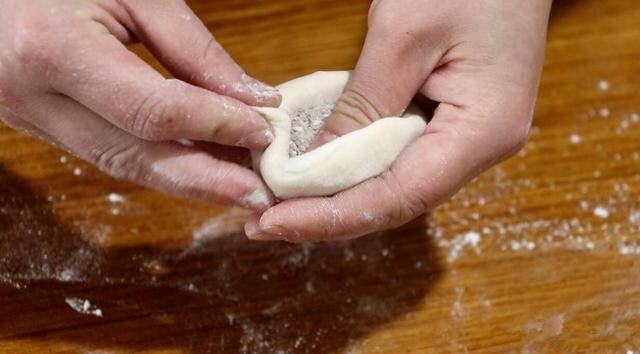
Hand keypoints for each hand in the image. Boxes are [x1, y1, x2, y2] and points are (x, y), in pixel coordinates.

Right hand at [0, 0, 280, 210]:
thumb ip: (192, 49)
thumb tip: (252, 100)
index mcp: (51, 49)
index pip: (152, 110)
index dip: (214, 125)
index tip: (262, 132)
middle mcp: (30, 96)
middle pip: (136, 157)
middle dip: (206, 183)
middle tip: (259, 196)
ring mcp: (27, 118)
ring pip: (122, 165)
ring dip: (186, 181)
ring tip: (239, 186)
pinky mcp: (37, 126)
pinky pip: (107, 154)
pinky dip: (158, 164)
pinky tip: (199, 166)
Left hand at [246, 0, 551, 240]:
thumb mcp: (404, 33)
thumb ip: (363, 102)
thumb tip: (316, 163)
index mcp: (482, 131)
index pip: (399, 196)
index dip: (333, 217)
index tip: (274, 223)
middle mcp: (480, 147)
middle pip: (396, 199)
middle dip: (328, 214)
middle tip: (266, 220)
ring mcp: (467, 137)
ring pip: (395, 183)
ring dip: (338, 195)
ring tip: (282, 202)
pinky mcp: (451, 122)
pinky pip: (399, 157)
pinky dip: (355, 167)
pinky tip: (317, 171)